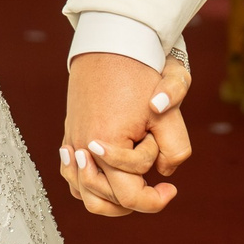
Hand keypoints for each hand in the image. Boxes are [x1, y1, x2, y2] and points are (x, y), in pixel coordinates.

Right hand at [60, 52, 183, 216]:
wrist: (111, 42)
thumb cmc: (141, 74)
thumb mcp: (168, 113)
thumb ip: (174, 149)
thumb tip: (164, 172)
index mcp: (105, 148)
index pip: (129, 196)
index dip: (155, 199)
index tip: (171, 189)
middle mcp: (82, 149)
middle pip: (102, 200)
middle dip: (133, 201)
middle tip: (158, 189)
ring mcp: (72, 141)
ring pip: (82, 193)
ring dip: (109, 197)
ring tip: (133, 187)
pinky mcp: (69, 134)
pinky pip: (72, 174)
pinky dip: (88, 183)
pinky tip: (106, 177)